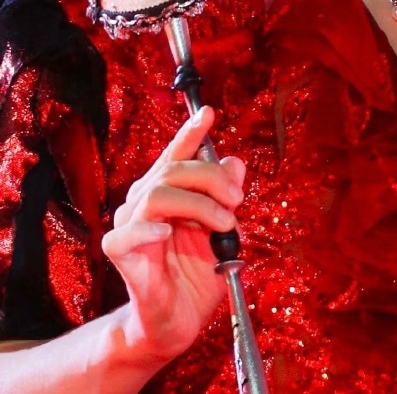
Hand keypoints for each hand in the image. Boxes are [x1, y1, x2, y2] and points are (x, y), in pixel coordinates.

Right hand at [102, 106, 244, 364]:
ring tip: (224, 224)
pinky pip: (127, 232)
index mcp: (166, 191)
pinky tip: (167, 232)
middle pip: (173, 168)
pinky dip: (149, 228)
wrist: (177, 323)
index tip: (208, 112)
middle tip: (237, 200)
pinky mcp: (120, 254)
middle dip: (211, 177)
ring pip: (158, 193)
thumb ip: (226, 197)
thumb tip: (235, 162)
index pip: (177, 154)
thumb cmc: (196, 275)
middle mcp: (143, 201)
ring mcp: (129, 226)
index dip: (191, 132)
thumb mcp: (223, 232)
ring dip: (198, 204)